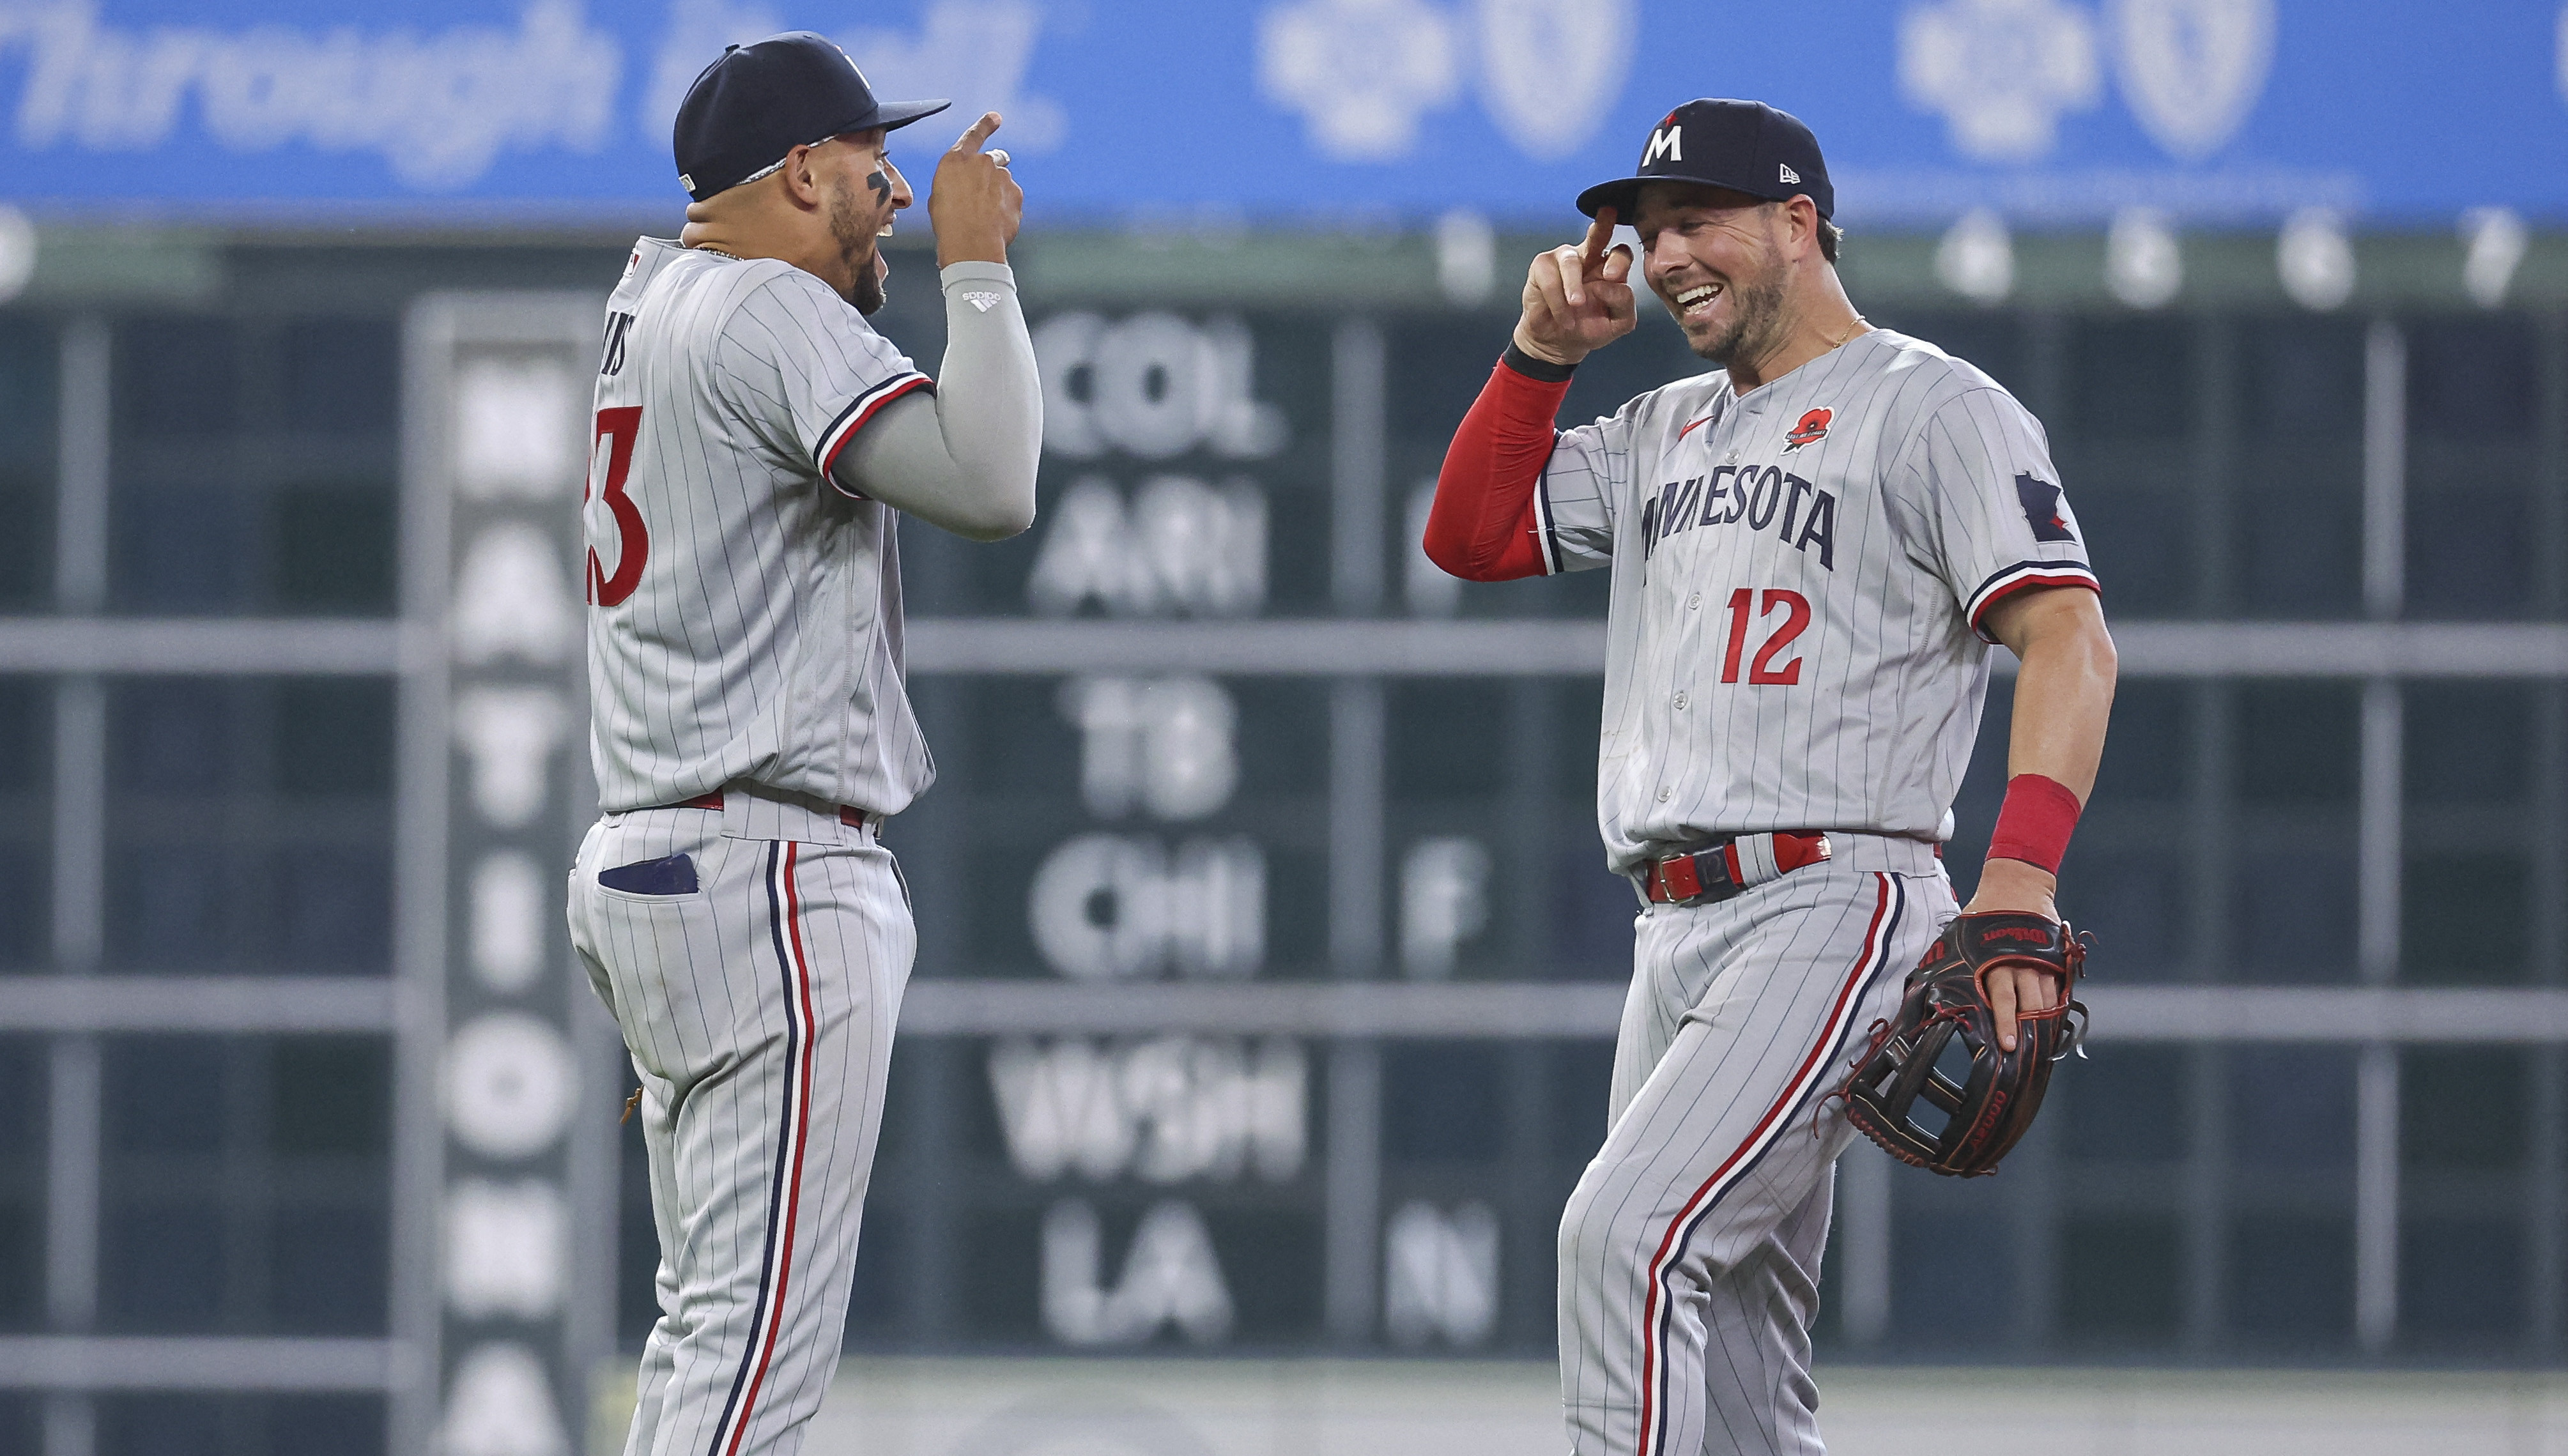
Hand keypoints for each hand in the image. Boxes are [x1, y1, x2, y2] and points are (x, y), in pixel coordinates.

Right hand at [931, 111, 1021, 267]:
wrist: (971, 245)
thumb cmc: (948, 224)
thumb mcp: (940, 197)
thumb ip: (958, 182)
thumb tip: (971, 187)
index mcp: (956, 160)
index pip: (974, 134)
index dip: (986, 124)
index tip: (996, 117)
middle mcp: (982, 162)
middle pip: (995, 158)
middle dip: (995, 168)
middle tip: (988, 187)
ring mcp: (1002, 177)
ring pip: (1004, 181)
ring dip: (998, 193)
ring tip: (984, 216)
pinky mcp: (1016, 194)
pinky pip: (1012, 199)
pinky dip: (1006, 208)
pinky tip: (995, 224)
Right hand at [1515, 208, 1636, 366]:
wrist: (1557, 342)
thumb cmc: (1587, 327)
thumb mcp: (1618, 322)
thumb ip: (1624, 302)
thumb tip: (1610, 284)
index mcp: (1610, 268)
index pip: (1621, 252)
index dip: (1619, 260)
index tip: (1613, 276)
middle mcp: (1588, 257)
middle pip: (1598, 233)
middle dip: (1602, 225)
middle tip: (1605, 224)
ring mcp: (1564, 259)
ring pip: (1571, 262)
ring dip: (1573, 287)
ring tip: (1575, 306)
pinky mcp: (1542, 266)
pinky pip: (1550, 279)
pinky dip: (1557, 301)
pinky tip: (1563, 317)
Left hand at [1963, 858, 2060, 1052]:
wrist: (2016, 885)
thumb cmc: (1982, 914)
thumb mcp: (1959, 936)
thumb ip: (1948, 961)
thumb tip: (1923, 986)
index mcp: (1992, 961)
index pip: (2000, 1000)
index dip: (2004, 1025)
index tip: (2007, 1046)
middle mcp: (2018, 964)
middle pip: (2026, 1003)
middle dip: (2027, 1029)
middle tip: (2027, 1052)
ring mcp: (2039, 960)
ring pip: (2045, 998)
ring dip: (2044, 1021)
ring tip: (2042, 1042)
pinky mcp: (2053, 956)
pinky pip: (2057, 986)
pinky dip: (2056, 1004)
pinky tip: (2054, 1020)